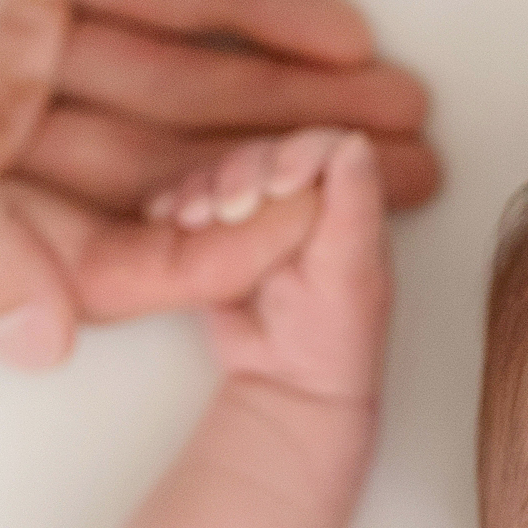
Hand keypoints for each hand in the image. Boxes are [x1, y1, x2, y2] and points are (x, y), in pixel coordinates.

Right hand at [0, 0, 434, 367]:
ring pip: (171, 92)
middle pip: (142, 175)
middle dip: (275, 177)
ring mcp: (4, 34)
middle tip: (401, 177)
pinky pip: (171, 7)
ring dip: (286, 100)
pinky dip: (253, 16)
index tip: (310, 229)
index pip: (75, 253)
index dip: (201, 252)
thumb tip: (27, 343)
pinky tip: (340, 35)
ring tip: (401, 107)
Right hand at [183, 130, 391, 406]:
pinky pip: (188, 202)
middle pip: (261, 154)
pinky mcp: (216, 235)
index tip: (276, 186)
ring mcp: (256, 216)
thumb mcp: (353, 272)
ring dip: (200, 188)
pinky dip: (173, 205)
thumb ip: (357, 206)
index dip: (293, 155)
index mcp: (343, 199)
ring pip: (220, 174)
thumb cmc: (333, 336)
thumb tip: (356, 142)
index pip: (318, 147)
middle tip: (227, 211)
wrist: (288, 384)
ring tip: (193, 221)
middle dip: (237, 174)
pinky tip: (169, 221)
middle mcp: (299, 199)